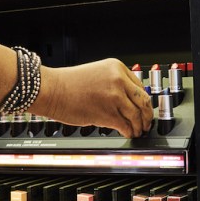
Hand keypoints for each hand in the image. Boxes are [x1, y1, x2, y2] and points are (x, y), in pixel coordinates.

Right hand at [33, 58, 152, 137]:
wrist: (52, 90)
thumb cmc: (69, 84)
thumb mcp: (97, 73)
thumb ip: (115, 84)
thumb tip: (128, 101)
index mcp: (117, 67)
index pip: (140, 86)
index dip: (144, 101)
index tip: (145, 108)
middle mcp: (118, 80)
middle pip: (143, 101)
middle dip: (147, 115)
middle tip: (147, 122)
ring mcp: (114, 97)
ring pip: (136, 115)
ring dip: (139, 126)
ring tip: (138, 130)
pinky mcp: (107, 113)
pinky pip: (125, 125)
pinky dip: (129, 131)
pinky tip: (128, 133)